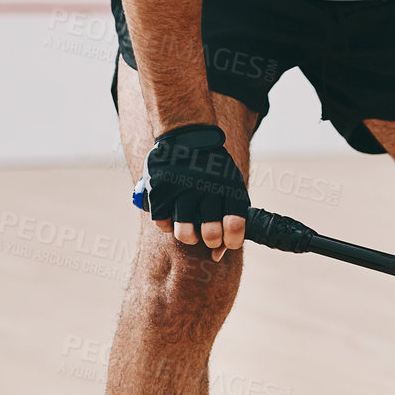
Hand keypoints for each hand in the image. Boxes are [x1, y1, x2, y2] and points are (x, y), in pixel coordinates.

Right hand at [140, 124, 248, 261]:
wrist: (187, 138)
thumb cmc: (213, 171)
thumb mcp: (231, 186)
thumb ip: (231, 220)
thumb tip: (217, 256)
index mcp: (229, 188)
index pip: (235, 228)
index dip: (232, 241)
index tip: (227, 240)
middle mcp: (206, 189)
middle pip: (211, 235)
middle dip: (210, 240)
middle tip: (208, 233)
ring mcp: (181, 190)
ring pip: (185, 234)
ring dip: (189, 236)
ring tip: (190, 226)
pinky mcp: (160, 191)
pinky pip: (163, 224)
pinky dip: (167, 223)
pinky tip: (173, 211)